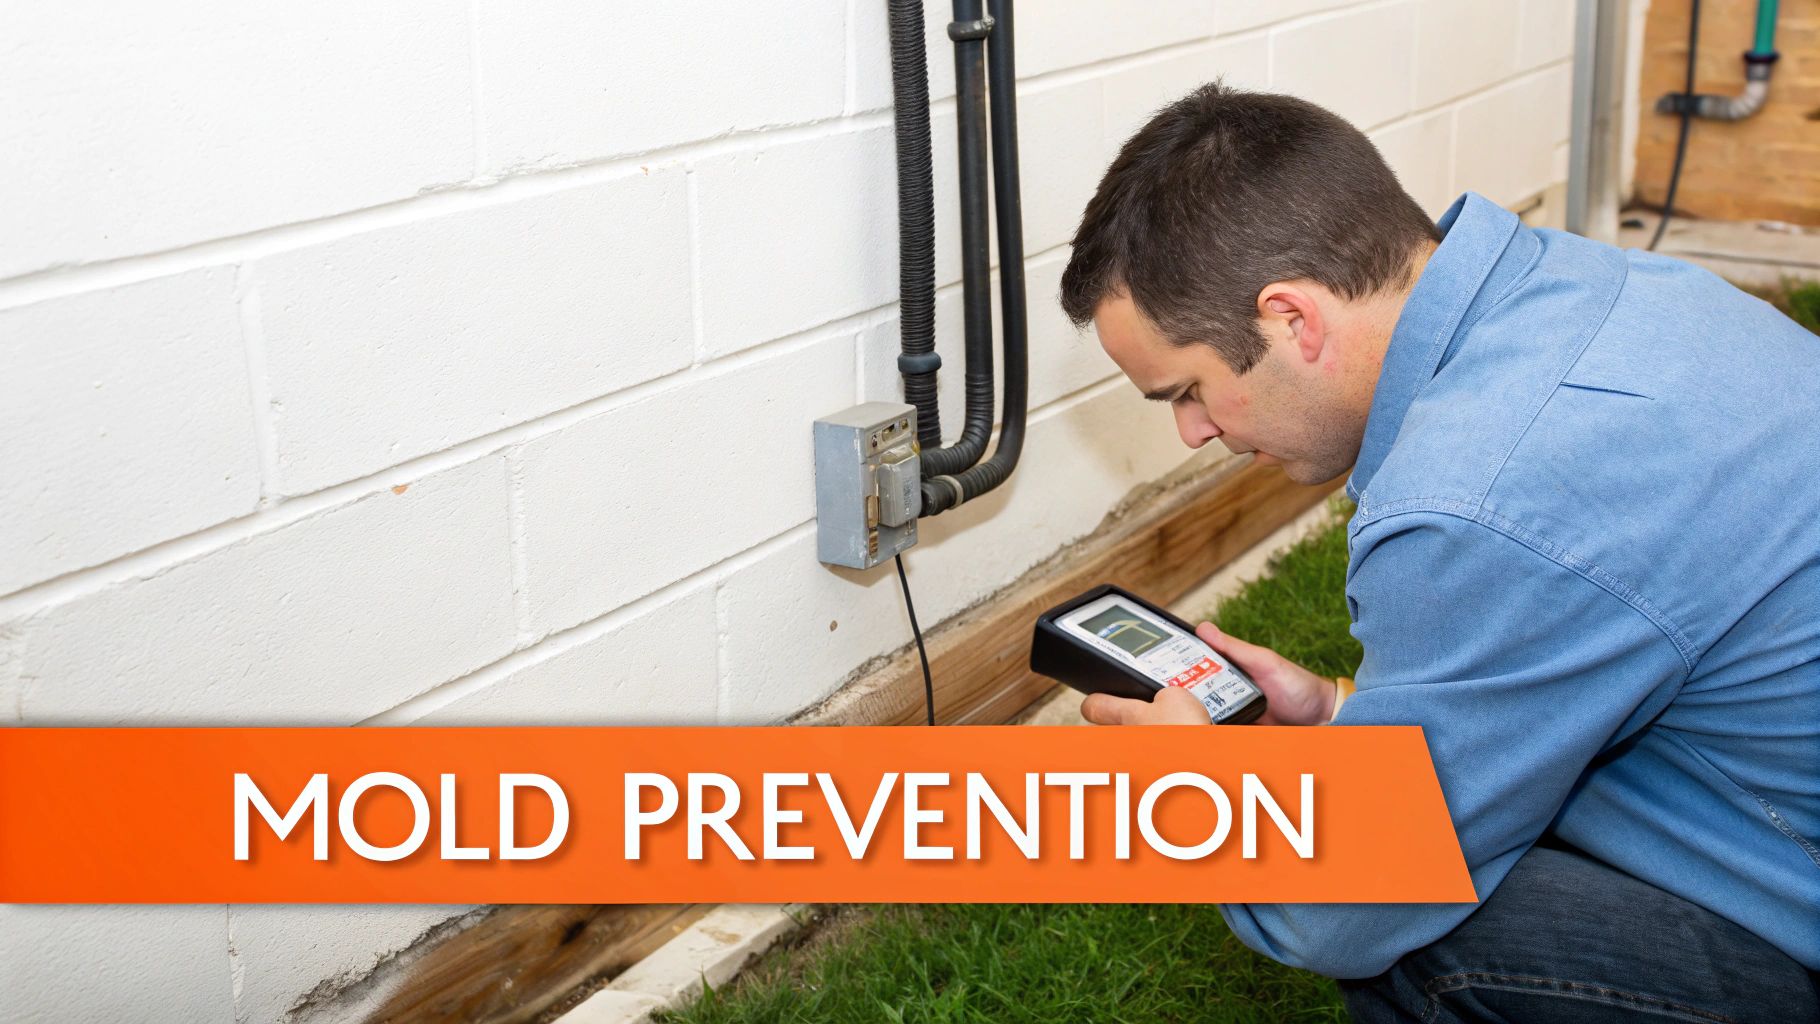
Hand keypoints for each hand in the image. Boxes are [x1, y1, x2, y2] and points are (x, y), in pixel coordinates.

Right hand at [1079, 622, 1337, 725]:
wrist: (1326, 718)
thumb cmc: (1298, 688)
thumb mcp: (1264, 662)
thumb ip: (1234, 649)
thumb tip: (1203, 629)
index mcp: (1223, 682)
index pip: (1186, 681)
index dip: (1164, 683)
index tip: (1138, 682)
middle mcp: (1220, 706)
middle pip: (1183, 709)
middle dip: (1161, 713)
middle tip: (1135, 714)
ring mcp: (1227, 727)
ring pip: (1195, 730)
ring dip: (1179, 731)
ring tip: (1153, 734)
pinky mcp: (1238, 745)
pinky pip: (1214, 746)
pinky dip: (1201, 749)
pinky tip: (1187, 749)